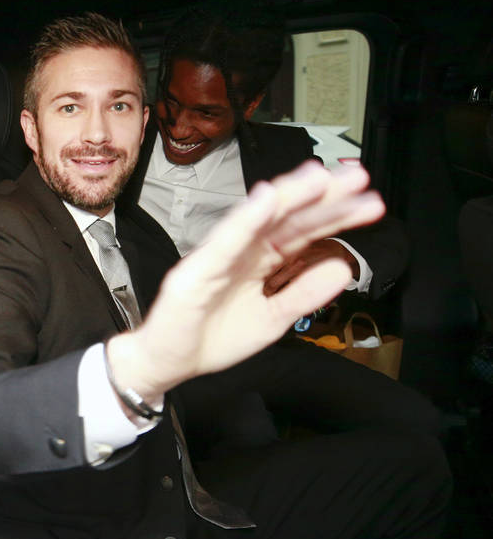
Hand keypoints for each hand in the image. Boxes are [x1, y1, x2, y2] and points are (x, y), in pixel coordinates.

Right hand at [106, 162, 384, 402]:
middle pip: (287, 218)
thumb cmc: (213, 336)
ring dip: (288, 195)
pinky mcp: (197, 270)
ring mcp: (220, 255)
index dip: (335, 216)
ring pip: (258, 220)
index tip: (370, 202)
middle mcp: (243, 250)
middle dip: (323, 197)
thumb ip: (304, 294)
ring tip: (320, 177)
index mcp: (261, 261)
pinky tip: (267, 199)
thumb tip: (343, 267)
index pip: (303, 232)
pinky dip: (245, 219)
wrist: (168, 362)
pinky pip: (225, 241)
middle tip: (359, 176)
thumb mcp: (273, 320)